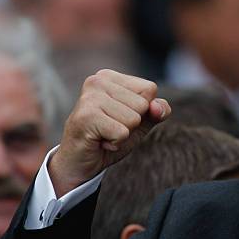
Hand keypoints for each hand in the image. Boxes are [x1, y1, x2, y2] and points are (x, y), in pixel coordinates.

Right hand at [49, 69, 170, 196]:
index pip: (150, 89)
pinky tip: (99, 141)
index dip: (144, 111)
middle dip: (132, 124)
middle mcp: (97, 81)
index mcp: (110, 77)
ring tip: (104, 133)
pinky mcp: (86, 116)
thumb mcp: (141, 122)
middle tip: (110, 128)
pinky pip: (122, 133)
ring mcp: (90, 97)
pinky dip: (116, 143)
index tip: (120, 117)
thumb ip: (158, 111)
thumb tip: (157, 108)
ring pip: (133, 119)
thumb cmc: (110, 137)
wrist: (80, 162)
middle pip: (143, 104)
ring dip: (123, 134)